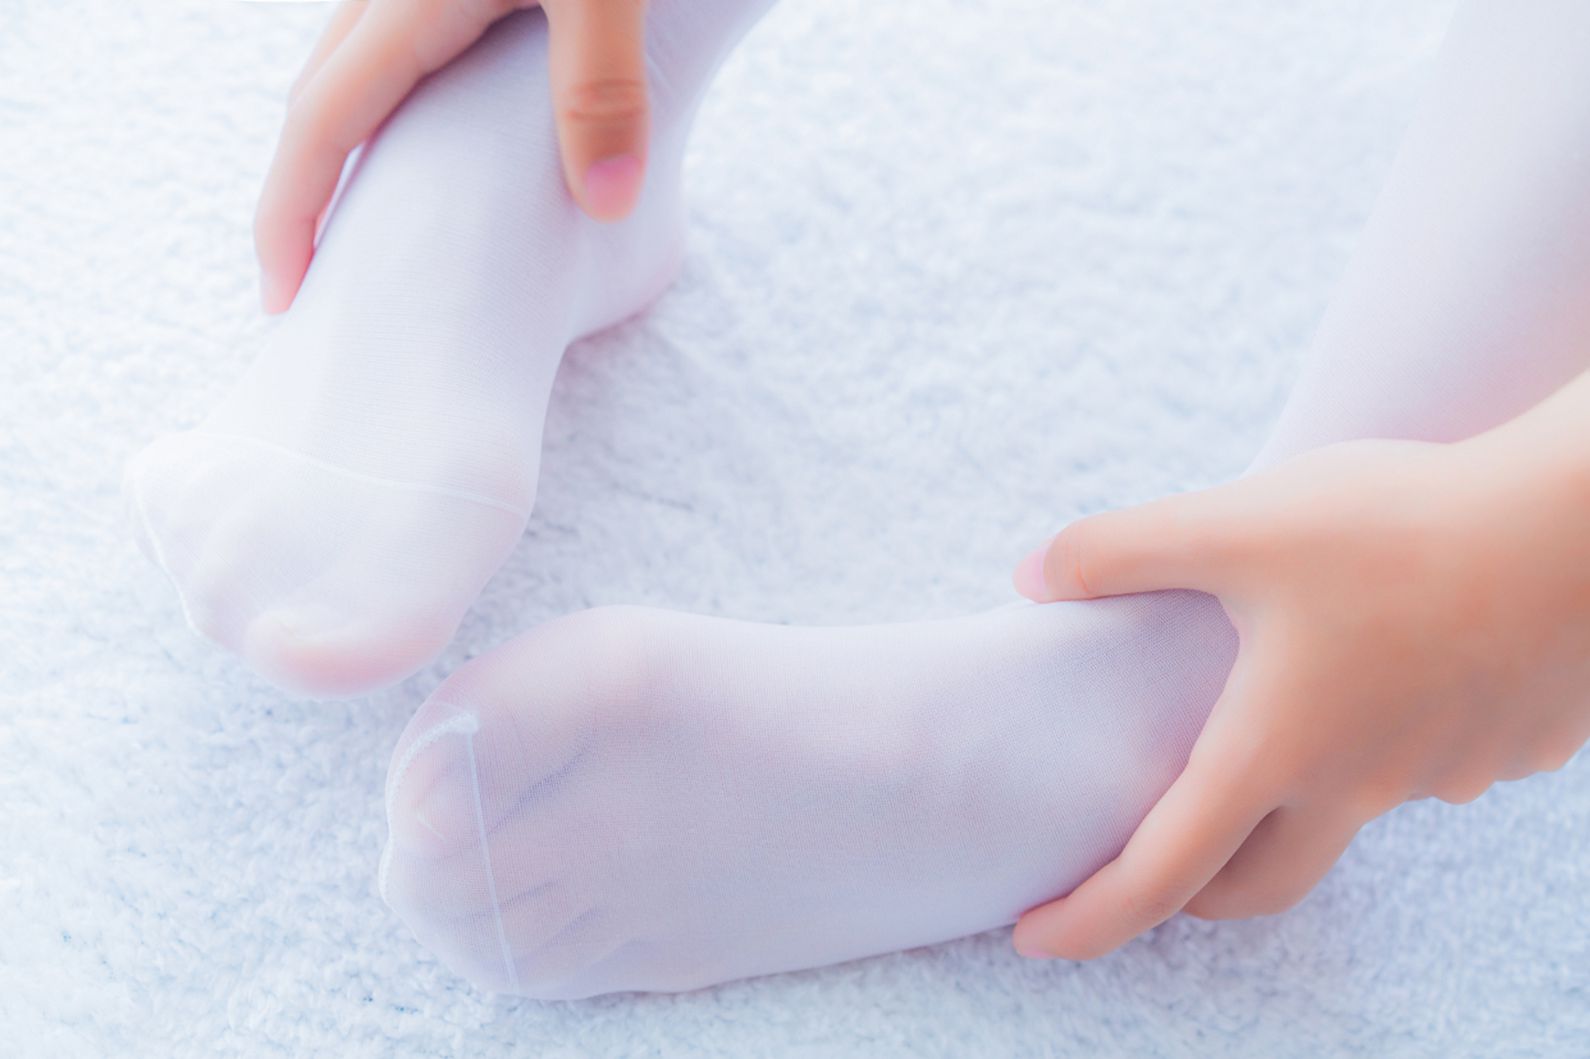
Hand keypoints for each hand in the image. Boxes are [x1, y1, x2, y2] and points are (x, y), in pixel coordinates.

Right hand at [255, 0, 649, 312]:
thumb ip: (602, 88)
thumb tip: (605, 204)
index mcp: (411, 1)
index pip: (321, 123)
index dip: (292, 215)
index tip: (284, 298)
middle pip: (324, 96)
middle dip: (307, 190)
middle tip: (319, 277)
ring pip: (363, 65)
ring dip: (359, 141)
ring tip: (381, 221)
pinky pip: (412, 40)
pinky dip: (409, 100)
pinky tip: (459, 134)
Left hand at [1008, 374, 1589, 959]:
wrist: (1585, 524)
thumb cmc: (1402, 525)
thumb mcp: (1237, 525)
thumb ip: (1119, 551)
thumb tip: (1032, 575)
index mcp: (1279, 753)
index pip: (1159, 876)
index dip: (1086, 918)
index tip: (1032, 935)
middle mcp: (1361, 786)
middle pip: (1261, 881)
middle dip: (1192, 891)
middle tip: (1147, 861)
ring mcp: (1445, 773)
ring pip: (1350, 809)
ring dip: (1298, 788)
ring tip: (1278, 707)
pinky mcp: (1508, 743)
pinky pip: (1427, 760)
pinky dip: (1383, 736)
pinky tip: (1390, 661)